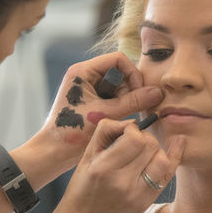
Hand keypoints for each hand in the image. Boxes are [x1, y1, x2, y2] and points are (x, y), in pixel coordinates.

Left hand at [38, 51, 163, 166]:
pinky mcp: (90, 100)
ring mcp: (87, 88)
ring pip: (118, 87)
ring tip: (120, 117)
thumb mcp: (106, 114)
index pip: (118, 59)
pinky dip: (118, 107)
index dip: (132, 74)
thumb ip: (133, 102)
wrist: (54, 152)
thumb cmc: (72, 132)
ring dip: (124, 100)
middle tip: (129, 108)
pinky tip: (115, 120)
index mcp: (82, 71)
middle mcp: (84, 76)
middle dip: (129, 90)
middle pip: (119, 72)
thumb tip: (157, 93)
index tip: (139, 93)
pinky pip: (112, 97)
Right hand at [53, 119, 185, 212]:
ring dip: (156, 150)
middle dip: (145, 138)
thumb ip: (105, 133)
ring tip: (145, 152)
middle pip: (150, 146)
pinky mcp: (146, 202)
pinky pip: (168, 175)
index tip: (126, 132)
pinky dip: (175, 157)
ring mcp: (138, 194)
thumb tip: (131, 121)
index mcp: (103, 168)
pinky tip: (178, 143)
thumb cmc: (80, 190)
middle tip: (135, 143)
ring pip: (162, 159)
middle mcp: (123, 182)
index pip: (133, 137)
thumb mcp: (85, 158)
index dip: (132, 128)